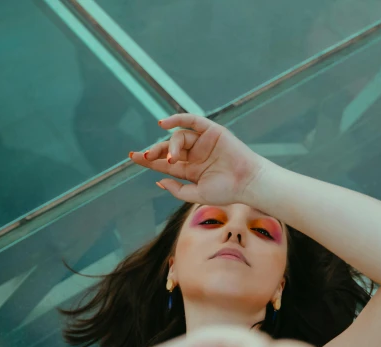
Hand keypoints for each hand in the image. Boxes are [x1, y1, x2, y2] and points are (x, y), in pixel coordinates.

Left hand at [129, 114, 266, 205]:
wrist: (247, 182)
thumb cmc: (226, 192)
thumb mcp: (197, 195)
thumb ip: (178, 190)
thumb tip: (159, 181)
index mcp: (190, 170)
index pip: (164, 163)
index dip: (149, 160)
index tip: (133, 156)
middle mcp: (194, 154)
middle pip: (168, 149)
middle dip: (154, 151)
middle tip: (144, 155)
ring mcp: (202, 142)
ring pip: (178, 137)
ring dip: (170, 146)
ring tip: (172, 159)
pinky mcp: (211, 130)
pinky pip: (191, 120)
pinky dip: (177, 118)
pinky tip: (163, 123)